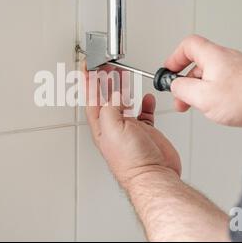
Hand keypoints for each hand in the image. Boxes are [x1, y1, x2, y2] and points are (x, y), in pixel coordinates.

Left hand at [85, 72, 181, 188]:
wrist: (154, 176)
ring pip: (124, 103)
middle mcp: (114, 127)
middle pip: (107, 98)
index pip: (92, 99)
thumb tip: (113, 95)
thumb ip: (111, 108)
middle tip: (106, 66)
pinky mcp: (146, 132)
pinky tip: (146, 98)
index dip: (88, 82)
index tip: (87, 67)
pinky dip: (145, 103)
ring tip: (124, 74)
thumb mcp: (114, 128)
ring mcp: (130, 129)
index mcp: (102, 126)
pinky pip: (144, 113)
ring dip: (123, 88)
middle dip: (105, 80)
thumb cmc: (133, 161)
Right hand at [165, 35, 241, 131]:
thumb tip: (174, 86)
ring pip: (210, 76)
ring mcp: (237, 70)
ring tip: (199, 107)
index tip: (168, 72)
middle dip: (185, 82)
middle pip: (197, 64)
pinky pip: (223, 85)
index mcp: (213, 56)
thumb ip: (181, 89)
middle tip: (180, 98)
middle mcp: (226, 59)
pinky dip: (213, 95)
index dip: (174, 57)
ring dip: (199, 91)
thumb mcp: (202, 96)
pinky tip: (217, 109)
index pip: (188, 45)